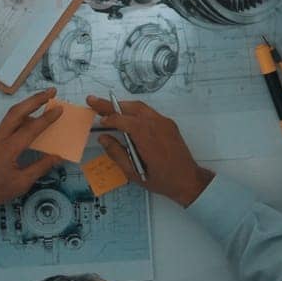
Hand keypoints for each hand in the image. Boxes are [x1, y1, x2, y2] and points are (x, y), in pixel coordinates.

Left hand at [0, 89, 61, 205]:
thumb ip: (40, 167)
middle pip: (17, 111)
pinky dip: (20, 117)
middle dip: (35, 99)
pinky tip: (30, 120)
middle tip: (51, 92)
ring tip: (43, 101)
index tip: (59, 109)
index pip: (30, 129)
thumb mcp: (22, 182)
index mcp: (8, 149)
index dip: (46, 118)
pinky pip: (7, 124)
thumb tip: (56, 157)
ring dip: (27, 106)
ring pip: (11, 115)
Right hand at [87, 96, 211, 206]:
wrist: (188, 180)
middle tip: (93, 101)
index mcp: (147, 137)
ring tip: (106, 106)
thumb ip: (116, 153)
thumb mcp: (133, 172)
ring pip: (140, 107)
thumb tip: (103, 138)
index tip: (99, 122)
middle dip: (110, 104)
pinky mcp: (168, 123)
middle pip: (130, 108)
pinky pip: (148, 112)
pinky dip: (134, 111)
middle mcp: (156, 125)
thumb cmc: (161, 180)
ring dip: (122, 105)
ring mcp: (164, 122)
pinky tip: (126, 116)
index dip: (109, 119)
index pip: (123, 120)